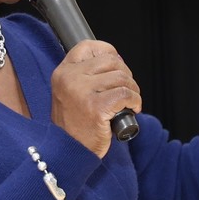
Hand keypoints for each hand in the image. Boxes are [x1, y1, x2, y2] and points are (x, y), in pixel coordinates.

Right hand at [51, 41, 142, 157]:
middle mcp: (70, 79)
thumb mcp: (70, 94)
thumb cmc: (74, 126)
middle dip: (126, 75)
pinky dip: (135, 101)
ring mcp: (82, 92)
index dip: (108, 52)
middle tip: (127, 92)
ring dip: (133, 90)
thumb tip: (116, 61)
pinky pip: (126, 94)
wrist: (68, 153)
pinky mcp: (96, 107)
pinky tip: (133, 109)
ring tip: (130, 103)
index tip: (117, 66)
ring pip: (122, 77)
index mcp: (62, 73)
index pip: (88, 46)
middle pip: (111, 61)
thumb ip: (86, 77)